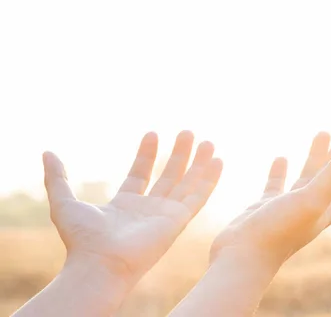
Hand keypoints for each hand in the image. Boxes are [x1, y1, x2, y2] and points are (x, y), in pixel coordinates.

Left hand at [43, 131, 222, 281]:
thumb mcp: (63, 201)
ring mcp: (166, 214)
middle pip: (169, 176)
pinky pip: (199, 196)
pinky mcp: (179, 220)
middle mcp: (149, 209)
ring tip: (207, 141)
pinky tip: (217, 161)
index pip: (141, 174)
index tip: (153, 134)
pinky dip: (209, 179)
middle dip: (179, 154)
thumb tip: (46, 152)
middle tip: (188, 132)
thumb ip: (57, 177)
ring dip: (198, 163)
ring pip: (187, 183)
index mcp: (126, 205)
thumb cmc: (82, 239)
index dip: (147, 154)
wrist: (100, 263)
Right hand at [210, 118, 330, 269]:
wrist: (241, 258)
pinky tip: (281, 158)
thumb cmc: (278, 230)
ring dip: (318, 153)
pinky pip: (278, 184)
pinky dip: (282, 170)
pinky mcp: (268, 207)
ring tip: (323, 131)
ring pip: (310, 174)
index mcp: (329, 204)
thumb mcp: (312, 197)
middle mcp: (314, 205)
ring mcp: (291, 206)